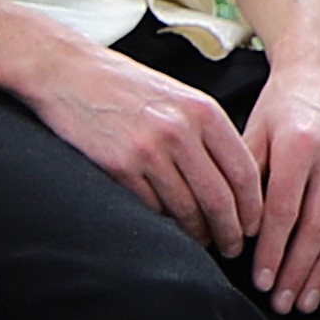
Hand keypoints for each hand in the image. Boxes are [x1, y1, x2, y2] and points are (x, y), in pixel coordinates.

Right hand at [16, 33, 259, 252]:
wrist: (66, 71)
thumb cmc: (123, 85)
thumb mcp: (177, 97)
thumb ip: (206, 131)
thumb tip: (233, 181)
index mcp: (203, 111)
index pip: (243, 172)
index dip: (253, 208)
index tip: (254, 226)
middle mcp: (180, 130)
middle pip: (220, 199)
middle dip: (231, 232)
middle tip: (232, 248)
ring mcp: (148, 150)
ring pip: (186, 210)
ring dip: (197, 234)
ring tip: (201, 241)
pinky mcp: (119, 166)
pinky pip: (151, 208)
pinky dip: (162, 222)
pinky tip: (166, 224)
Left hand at [235, 51, 319, 315]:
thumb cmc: (277, 110)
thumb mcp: (252, 132)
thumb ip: (245, 177)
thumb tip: (237, 231)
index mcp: (298, 144)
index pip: (283, 211)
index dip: (271, 250)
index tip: (259, 281)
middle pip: (316, 227)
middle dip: (296, 270)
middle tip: (281, 303)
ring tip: (306, 300)